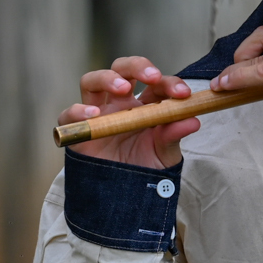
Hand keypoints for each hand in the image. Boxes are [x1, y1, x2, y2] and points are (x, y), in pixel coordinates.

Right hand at [59, 57, 198, 169]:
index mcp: (145, 103)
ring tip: (122, 89)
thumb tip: (193, 120)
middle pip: (122, 68)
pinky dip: (78, 110)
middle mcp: (120, 102)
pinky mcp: (78, 129)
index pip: (156, 83)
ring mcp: (97, 112)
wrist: (125, 195)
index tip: (183, 94)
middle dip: (138, 67)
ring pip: (92, 80)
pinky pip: (69, 114)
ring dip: (107, 78)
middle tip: (153, 77)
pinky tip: (93, 114)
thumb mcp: (165, 153)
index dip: (170, 83)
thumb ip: (174, 135)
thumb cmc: (145, 166)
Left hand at [211, 17, 262, 144]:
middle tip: (232, 72)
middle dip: (242, 52)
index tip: (244, 60)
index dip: (254, 43)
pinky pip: (262, 72)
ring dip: (235, 69)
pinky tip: (228, 85)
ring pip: (259, 55)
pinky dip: (240, 77)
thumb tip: (258, 78)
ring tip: (223, 82)